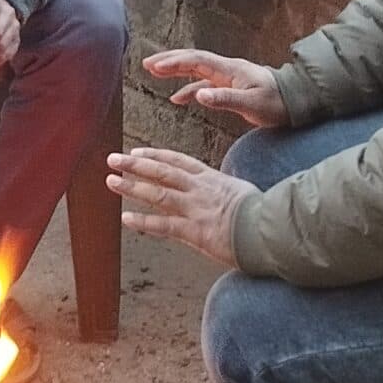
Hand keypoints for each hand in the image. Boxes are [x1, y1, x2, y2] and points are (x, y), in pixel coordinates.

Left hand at [106, 148, 252, 267]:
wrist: (272, 231)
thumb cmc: (263, 213)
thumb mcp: (241, 191)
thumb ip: (224, 188)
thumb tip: (220, 188)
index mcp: (211, 178)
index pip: (178, 161)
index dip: (155, 155)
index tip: (137, 152)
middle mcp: (199, 190)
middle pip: (162, 171)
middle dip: (135, 164)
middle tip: (113, 159)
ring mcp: (195, 209)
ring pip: (157, 193)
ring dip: (132, 186)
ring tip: (111, 180)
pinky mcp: (195, 231)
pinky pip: (163, 225)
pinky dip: (143, 221)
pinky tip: (125, 218)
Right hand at [144, 48, 287, 128]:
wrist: (298, 102)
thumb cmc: (278, 104)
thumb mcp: (252, 105)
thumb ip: (224, 100)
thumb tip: (198, 95)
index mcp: (230, 70)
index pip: (196, 61)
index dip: (174, 63)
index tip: (154, 67)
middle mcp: (227, 69)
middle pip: (193, 60)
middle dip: (169, 60)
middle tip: (147, 63)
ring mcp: (229, 77)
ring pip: (197, 70)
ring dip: (176, 71)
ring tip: (155, 72)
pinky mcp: (231, 88)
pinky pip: (204, 84)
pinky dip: (189, 89)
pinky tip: (178, 99)